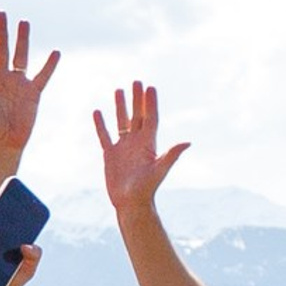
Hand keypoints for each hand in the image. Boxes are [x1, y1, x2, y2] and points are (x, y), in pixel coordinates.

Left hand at [0, 7, 59, 162]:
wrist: (3, 144)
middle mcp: (1, 78)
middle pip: (1, 50)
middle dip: (0, 32)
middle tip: (0, 13)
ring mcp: (17, 83)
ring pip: (20, 56)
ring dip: (22, 39)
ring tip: (23, 22)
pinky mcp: (32, 92)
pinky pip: (42, 75)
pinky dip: (49, 65)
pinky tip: (55, 52)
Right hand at [93, 80, 187, 217]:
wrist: (131, 204)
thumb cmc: (147, 190)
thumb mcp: (159, 170)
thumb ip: (171, 155)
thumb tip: (187, 142)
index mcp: (149, 144)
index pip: (150, 118)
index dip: (151, 103)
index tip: (150, 87)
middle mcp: (136, 143)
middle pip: (137, 115)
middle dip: (137, 99)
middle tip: (136, 81)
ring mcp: (123, 148)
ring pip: (121, 121)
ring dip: (120, 106)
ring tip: (118, 90)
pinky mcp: (110, 155)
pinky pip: (104, 135)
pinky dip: (101, 124)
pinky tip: (97, 112)